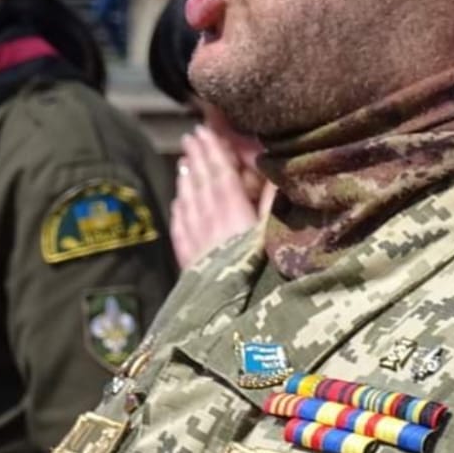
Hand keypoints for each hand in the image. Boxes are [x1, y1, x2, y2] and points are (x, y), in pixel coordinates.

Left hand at [171, 126, 261, 267]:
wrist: (230, 322)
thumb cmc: (261, 279)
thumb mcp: (275, 236)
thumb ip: (275, 203)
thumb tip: (275, 171)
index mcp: (235, 217)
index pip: (222, 176)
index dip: (214, 152)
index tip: (205, 131)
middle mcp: (212, 227)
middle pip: (203, 186)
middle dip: (198, 159)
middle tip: (192, 136)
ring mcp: (198, 246)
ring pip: (188, 205)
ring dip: (187, 181)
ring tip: (185, 163)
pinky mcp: (190, 267)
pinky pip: (180, 231)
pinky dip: (179, 212)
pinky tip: (177, 203)